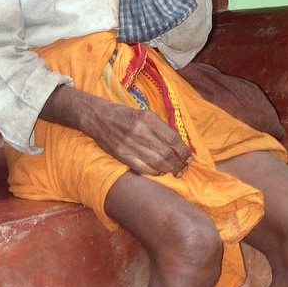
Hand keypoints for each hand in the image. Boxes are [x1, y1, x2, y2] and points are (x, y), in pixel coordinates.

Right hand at [41, 85, 191, 176]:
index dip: (183, 151)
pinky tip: (160, 172)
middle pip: (166, 153)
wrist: (98, 117)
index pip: (172, 138)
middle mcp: (140, 131)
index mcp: (148, 118)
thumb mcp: (144, 113)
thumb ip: (159, 127)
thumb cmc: (124, 115)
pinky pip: (142, 168)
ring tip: (176, 172)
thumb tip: (178, 144)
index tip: (189, 157)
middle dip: (179, 163)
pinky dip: (154, 172)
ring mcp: (130, 144)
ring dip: (169, 170)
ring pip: (156, 162)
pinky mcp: (121, 155)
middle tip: (184, 168)